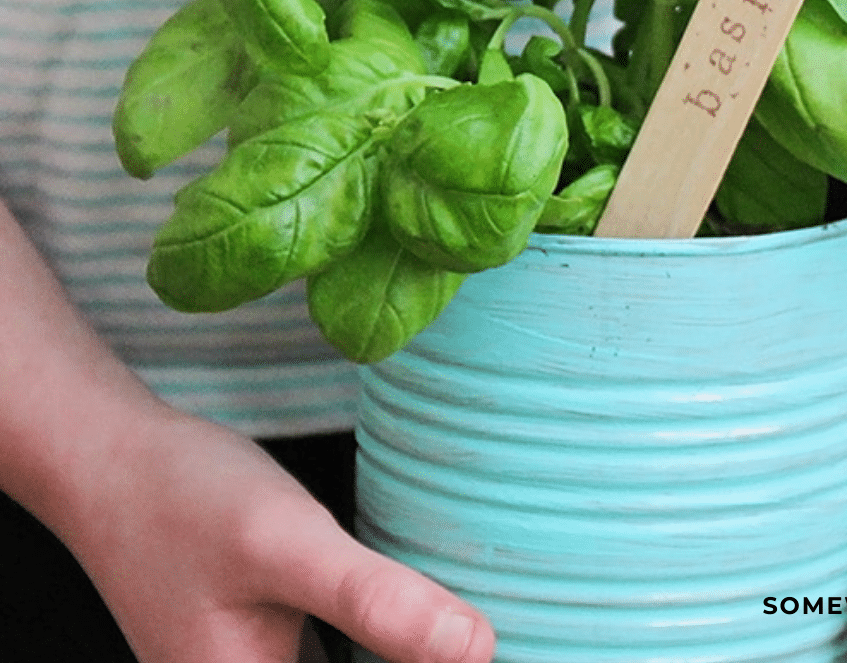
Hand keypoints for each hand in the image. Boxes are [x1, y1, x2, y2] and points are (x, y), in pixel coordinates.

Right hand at [66, 404, 495, 662]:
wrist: (112, 461)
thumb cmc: (184, 500)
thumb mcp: (287, 544)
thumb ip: (374, 600)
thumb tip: (477, 651)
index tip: (468, 644)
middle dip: (411, 655)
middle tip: (466, 626)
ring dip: (397, 649)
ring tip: (453, 623)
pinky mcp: (265, 653)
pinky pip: (334, 659)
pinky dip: (376, 644)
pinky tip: (410, 617)